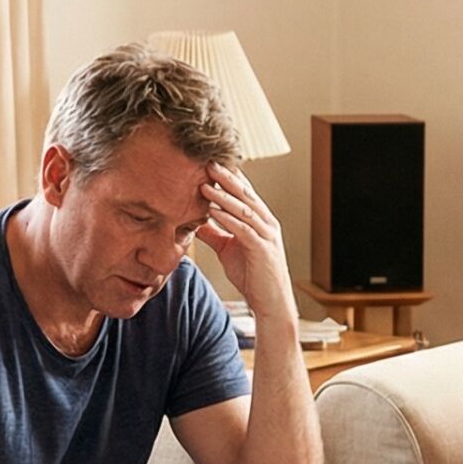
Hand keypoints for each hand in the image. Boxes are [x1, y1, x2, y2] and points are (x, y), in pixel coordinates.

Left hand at [198, 164, 295, 320]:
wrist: (269, 301)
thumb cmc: (251, 275)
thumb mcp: (227, 249)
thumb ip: (214, 233)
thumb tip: (193, 220)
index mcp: (260, 220)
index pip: (244, 192)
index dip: (228, 177)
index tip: (208, 162)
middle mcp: (267, 223)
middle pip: (245, 194)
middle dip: (226, 177)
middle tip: (207, 162)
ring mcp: (267, 235)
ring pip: (243, 209)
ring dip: (223, 195)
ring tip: (205, 184)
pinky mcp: (262, 249)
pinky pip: (243, 229)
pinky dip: (227, 218)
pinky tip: (212, 210)